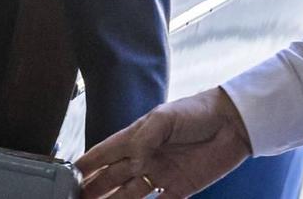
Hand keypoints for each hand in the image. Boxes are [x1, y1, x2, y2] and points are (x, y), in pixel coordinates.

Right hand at [76, 88, 253, 198]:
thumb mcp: (165, 118)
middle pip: (113, 177)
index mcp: (137, 137)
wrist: (232, 124)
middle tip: (79, 198)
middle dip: (95, 188)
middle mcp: (145, 157)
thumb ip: (145, 139)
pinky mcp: (181, 188)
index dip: (88, 163)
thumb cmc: (195, 112)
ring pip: (130, 193)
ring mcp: (161, 174)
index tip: (70, 174)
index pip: (105, 153)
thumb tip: (133, 162)